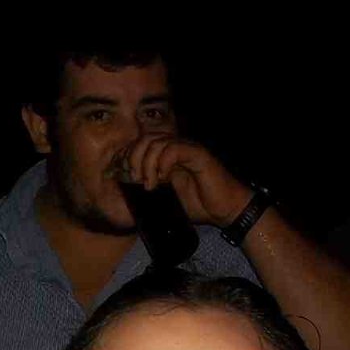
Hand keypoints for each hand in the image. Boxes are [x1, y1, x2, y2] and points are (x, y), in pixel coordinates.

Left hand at [112, 133, 251, 227]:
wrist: (226, 210)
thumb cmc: (199, 206)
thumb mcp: (165, 199)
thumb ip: (149, 190)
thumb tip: (125, 194)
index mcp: (166, 156)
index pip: (140, 144)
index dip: (128, 156)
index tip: (124, 175)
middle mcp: (176, 148)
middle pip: (145, 138)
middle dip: (134, 157)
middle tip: (134, 178)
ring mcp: (187, 149)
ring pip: (157, 142)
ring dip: (147, 162)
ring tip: (149, 183)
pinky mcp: (198, 155)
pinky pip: (174, 148)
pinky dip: (163, 162)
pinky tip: (162, 178)